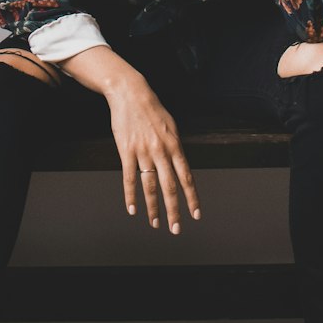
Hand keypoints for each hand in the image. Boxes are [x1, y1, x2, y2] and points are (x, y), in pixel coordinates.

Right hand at [106, 71, 201, 232]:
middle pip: (170, 187)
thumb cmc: (152, 109)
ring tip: (155, 224)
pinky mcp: (126, 151)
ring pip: (150, 187)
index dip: (192, 198)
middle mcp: (161, 151)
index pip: (187, 178)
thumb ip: (175, 148)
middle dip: (174, 211)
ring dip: (153, 208)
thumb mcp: (171, 126)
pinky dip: (130, 196)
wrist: (131, 93)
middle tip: (176, 229)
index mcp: (175, 146)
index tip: (196, 214)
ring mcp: (143, 152)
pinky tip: (132, 209)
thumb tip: (180, 167)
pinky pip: (129, 178)